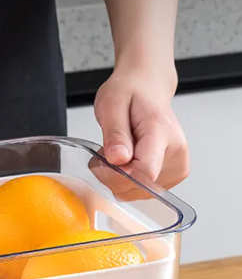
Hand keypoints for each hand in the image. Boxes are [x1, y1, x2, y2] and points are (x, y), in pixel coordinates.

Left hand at [94, 63, 188, 188]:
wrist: (147, 87)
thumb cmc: (130, 92)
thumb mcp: (111, 103)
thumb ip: (115, 133)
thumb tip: (118, 159)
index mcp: (162, 132)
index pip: (144, 172)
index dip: (117, 174)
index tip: (102, 161)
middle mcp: (176, 152)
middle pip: (140, 185)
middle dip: (114, 176)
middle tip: (107, 151)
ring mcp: (178, 166)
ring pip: (140, 192)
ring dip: (120, 178)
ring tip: (119, 152)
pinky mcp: (174, 174)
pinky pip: (144, 190)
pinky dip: (129, 180)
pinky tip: (128, 160)